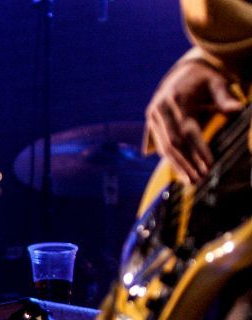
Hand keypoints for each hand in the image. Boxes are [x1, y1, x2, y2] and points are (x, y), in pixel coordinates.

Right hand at [145, 58, 243, 183]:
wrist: (184, 69)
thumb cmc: (204, 76)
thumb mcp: (217, 81)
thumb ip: (224, 97)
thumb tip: (237, 110)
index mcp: (175, 100)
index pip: (187, 131)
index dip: (198, 150)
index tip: (210, 165)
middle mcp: (159, 109)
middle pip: (173, 143)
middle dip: (187, 163)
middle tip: (199, 179)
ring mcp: (153, 116)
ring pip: (164, 147)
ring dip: (178, 165)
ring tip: (190, 181)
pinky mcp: (151, 122)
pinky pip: (160, 144)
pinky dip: (171, 159)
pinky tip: (181, 170)